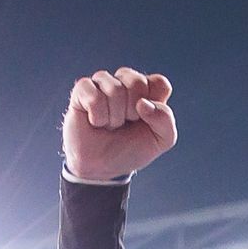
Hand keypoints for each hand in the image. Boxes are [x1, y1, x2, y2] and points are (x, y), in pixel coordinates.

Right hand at [63, 68, 177, 183]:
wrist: (102, 167)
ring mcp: (103, 83)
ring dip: (114, 117)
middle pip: (137, 82)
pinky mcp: (82, 89)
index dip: (155, 105)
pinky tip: (95, 122)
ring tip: (110, 125)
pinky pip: (94, 96)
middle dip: (133, 112)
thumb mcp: (161, 140)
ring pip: (114, 89)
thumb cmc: (130, 149)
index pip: (159, 83)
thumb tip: (142, 103)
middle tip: (125, 124)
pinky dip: (98, 116)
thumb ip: (165, 120)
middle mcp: (125, 81)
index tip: (147, 121)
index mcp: (148, 89)